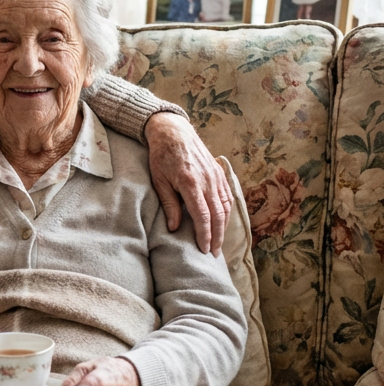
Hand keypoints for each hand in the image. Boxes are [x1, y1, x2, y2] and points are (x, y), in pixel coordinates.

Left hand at [145, 112, 231, 255]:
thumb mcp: (159, 180)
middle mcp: (208, 181)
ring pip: (225, 207)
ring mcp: (216, 176)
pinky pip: (227, 196)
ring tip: (218, 242)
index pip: (203, 216)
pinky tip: (222, 222)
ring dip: (224, 227)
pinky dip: (227, 212)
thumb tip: (175, 228)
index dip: (205, 235)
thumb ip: (169, 204)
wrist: (173, 132)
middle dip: (217, 236)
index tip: (204, 249)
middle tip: (214, 253)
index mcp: (191, 183)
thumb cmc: (161, 156)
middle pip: (218, 215)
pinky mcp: (219, 173)